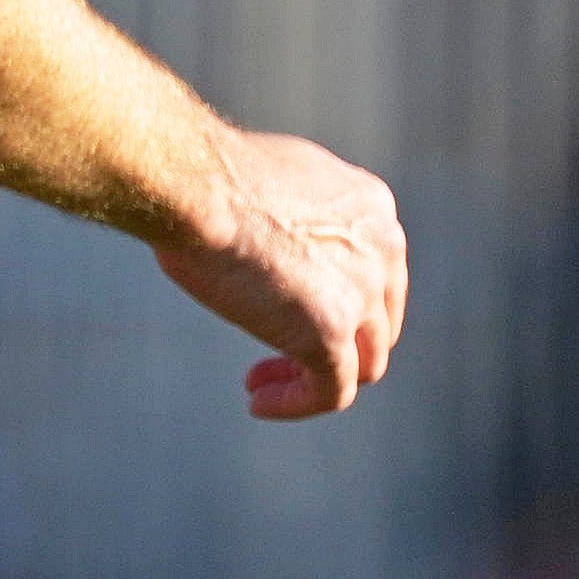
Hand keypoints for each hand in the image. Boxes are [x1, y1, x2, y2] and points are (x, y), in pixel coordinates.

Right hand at [149, 127, 408, 419]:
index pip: (374, 271)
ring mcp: (362, 293)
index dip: (336, 297)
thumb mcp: (271, 184)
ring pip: (363, 362)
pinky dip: (297, 403)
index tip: (285, 305)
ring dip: (313, 377)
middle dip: (335, 343)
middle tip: (278, 354)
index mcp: (370, 206)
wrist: (196, 185)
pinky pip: (331, 392)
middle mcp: (383, 247)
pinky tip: (259, 402)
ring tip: (261, 384)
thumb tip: (267, 242)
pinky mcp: (331, 334)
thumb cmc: (206, 176)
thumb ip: (291, 216)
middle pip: (377, 320)